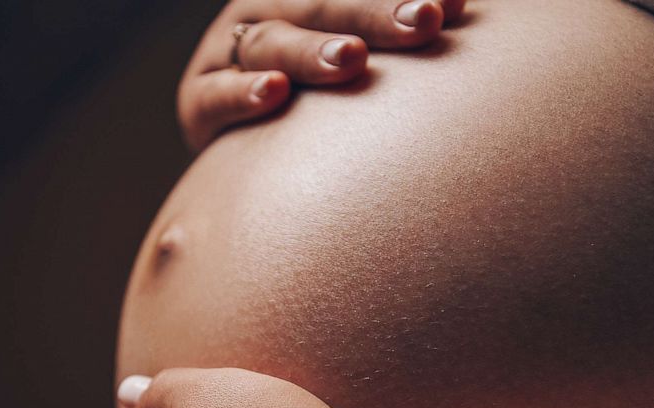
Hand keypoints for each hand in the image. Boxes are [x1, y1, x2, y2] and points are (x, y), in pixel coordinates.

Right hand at [179, 0, 467, 150]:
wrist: (240, 147)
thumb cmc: (314, 104)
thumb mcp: (345, 57)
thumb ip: (381, 36)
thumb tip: (457, 12)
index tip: (456, 5)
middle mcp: (265, 11)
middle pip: (319, 4)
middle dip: (374, 13)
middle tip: (423, 21)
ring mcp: (225, 52)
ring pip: (270, 42)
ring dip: (312, 51)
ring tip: (352, 60)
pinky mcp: (196, 99)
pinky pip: (216, 94)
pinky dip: (242, 93)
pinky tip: (274, 93)